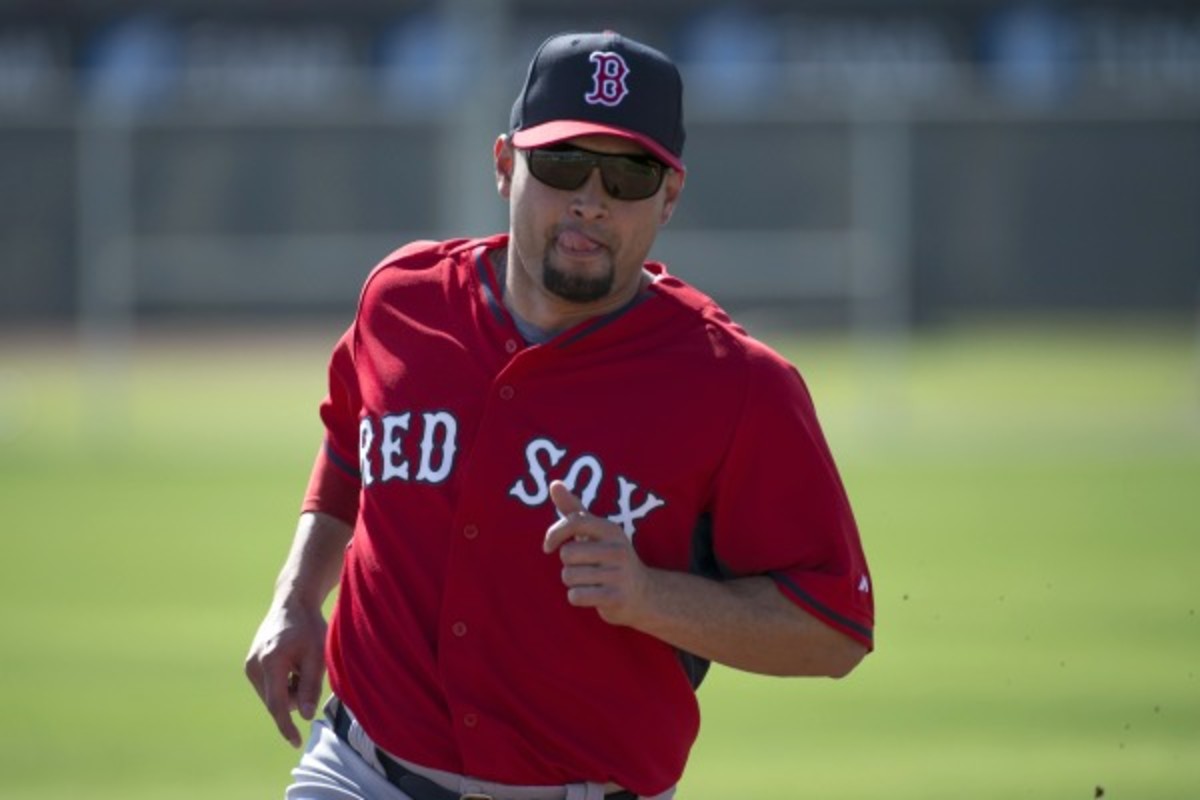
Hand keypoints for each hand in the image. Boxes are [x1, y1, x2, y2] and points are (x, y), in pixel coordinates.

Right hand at [243, 600, 327, 747]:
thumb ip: (311, 686)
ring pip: (273, 696)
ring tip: (300, 663)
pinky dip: (283, 683)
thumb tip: (304, 716)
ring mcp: (249, 666)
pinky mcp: (250, 666)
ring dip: (290, 689)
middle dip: (296, 697)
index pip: (278, 704)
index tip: (295, 742)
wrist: (292, 603)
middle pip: (277, 701)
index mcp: (271, 662)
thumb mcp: (317, 655)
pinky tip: (291, 662)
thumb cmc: (309, 627)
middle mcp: (254, 666)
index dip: (287, 725)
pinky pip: (269, 687)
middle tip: (310, 671)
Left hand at [543, 481, 651, 626]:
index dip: (554, 533)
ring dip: (573, 582)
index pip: (575, 522)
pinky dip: (577, 597)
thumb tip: (554, 483)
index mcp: (610, 530)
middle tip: (585, 568)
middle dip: (568, 564)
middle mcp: (617, 550)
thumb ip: (574, 509)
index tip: (548, 546)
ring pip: (569, 576)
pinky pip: (576, 596)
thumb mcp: (596, 532)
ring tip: (591, 581)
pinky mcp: (615, 597)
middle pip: (567, 554)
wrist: (644, 593)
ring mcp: (618, 574)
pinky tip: (592, 595)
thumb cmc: (610, 559)